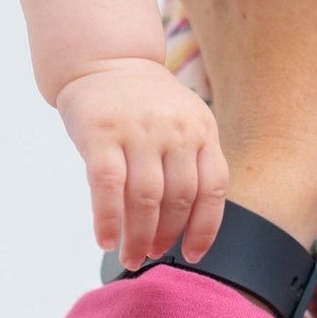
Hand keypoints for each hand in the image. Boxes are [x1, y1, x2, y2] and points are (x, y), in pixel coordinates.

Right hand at [55, 58, 228, 268]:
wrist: (107, 61)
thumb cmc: (148, 104)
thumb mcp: (186, 121)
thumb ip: (192, 160)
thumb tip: (191, 224)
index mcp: (203, 130)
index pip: (214, 187)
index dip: (207, 226)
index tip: (195, 255)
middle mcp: (176, 130)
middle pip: (180, 197)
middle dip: (168, 235)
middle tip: (154, 255)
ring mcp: (139, 131)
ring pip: (146, 197)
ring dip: (140, 235)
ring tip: (131, 257)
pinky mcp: (102, 133)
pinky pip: (108, 186)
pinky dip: (108, 219)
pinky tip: (106, 240)